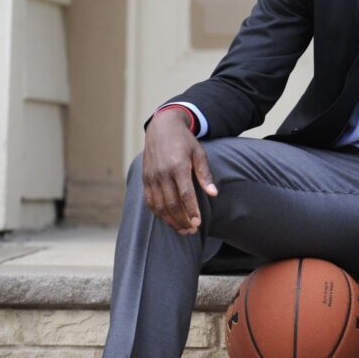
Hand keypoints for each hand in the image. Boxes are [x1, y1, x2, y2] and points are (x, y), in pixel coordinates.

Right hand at [141, 108, 217, 234]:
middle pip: (171, 204)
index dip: (192, 210)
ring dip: (170, 220)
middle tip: (191, 230)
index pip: (185, 194)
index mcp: (178, 166)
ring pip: (159, 205)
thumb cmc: (184, 141)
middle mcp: (162, 173)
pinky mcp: (145, 178)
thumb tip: (214, 194)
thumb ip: (205, 174)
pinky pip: (149, 200)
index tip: (198, 222)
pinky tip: (168, 219)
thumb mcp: (199, 153)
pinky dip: (158, 213)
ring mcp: (151, 177)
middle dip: (182, 220)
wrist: (162, 127)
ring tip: (182, 229)